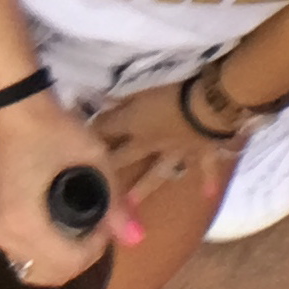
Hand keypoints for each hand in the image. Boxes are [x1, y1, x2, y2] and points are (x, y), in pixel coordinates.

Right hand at [0, 93, 135, 284]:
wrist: (16, 107)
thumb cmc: (55, 129)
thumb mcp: (93, 159)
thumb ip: (115, 203)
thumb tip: (137, 239)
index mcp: (25, 224)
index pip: (68, 263)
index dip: (96, 249)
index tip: (107, 221)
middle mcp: (5, 237)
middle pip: (51, 273)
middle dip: (81, 255)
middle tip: (97, 223)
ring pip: (37, 268)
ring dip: (64, 255)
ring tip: (82, 223)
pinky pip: (24, 254)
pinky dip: (47, 249)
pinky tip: (61, 225)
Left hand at [96, 79, 239, 207]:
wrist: (212, 105)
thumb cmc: (176, 87)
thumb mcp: (146, 82)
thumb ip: (125, 93)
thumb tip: (101, 97)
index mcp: (135, 123)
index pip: (106, 128)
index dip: (92, 131)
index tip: (76, 137)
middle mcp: (150, 143)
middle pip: (124, 157)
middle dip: (108, 169)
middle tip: (91, 187)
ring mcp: (176, 152)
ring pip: (155, 173)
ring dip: (142, 188)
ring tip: (129, 207)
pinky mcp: (203, 152)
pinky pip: (206, 168)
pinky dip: (208, 181)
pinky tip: (208, 195)